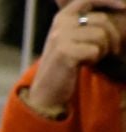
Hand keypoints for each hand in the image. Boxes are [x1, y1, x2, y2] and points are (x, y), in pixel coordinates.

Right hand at [31, 0, 125, 114]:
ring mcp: (61, 37)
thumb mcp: (71, 38)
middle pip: (102, 20)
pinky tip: (83, 65)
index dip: (109, 0)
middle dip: (112, 37)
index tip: (124, 7)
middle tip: (109, 51)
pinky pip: (94, 51)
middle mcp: (60, 23)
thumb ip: (85, 23)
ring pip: (101, 36)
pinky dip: (94, 60)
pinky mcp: (65, 52)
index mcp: (62, 16)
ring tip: (91, 58)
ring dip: (103, 50)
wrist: (46, 90)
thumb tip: (119, 7)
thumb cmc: (65, 63)